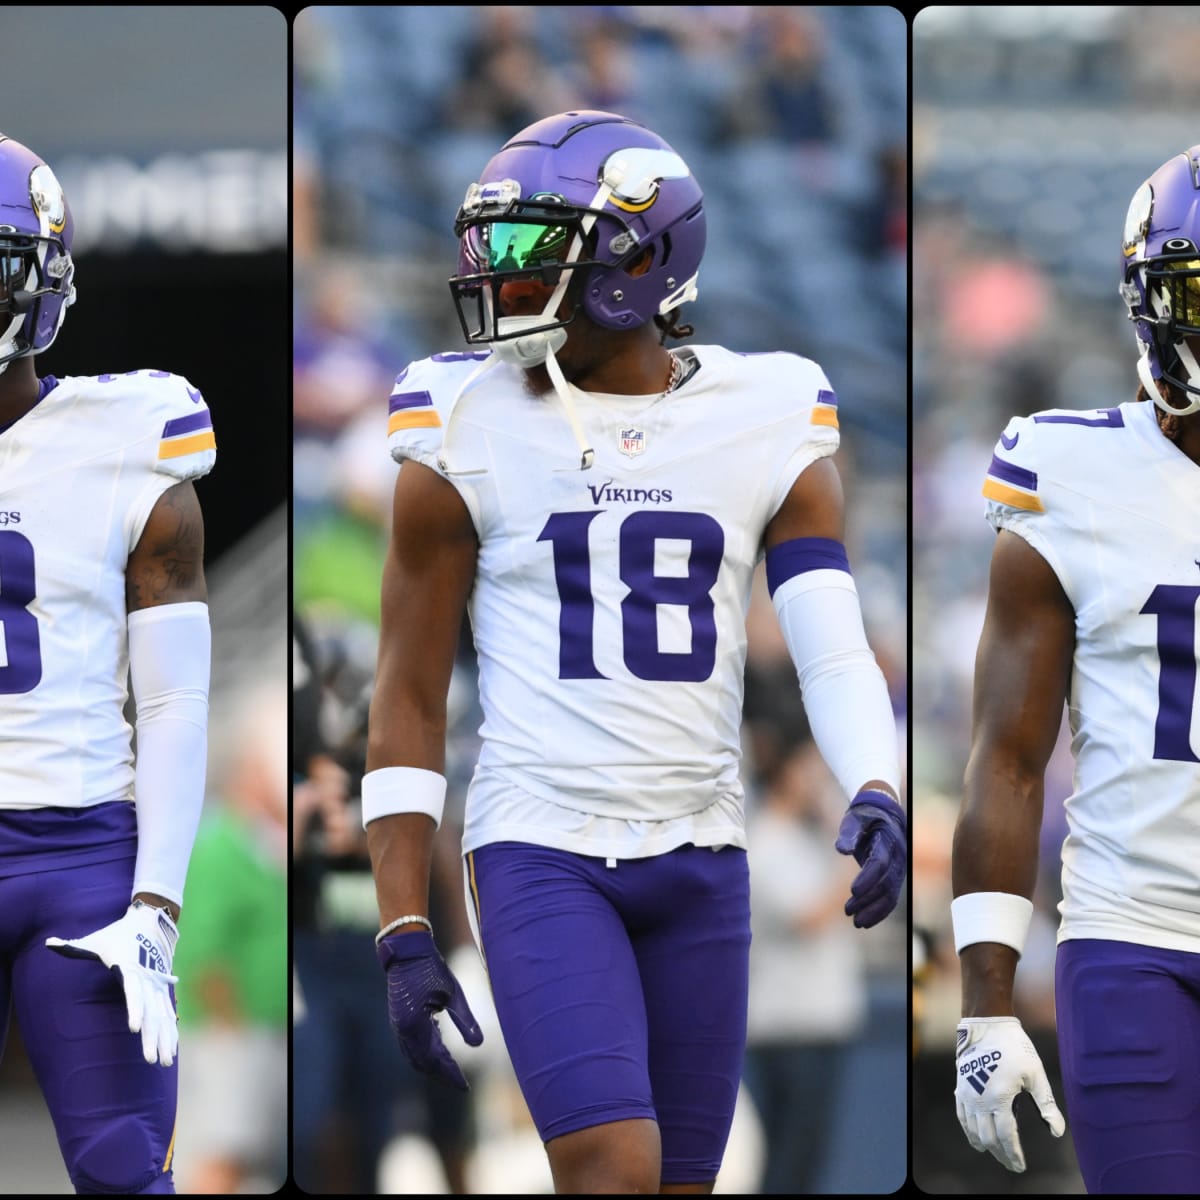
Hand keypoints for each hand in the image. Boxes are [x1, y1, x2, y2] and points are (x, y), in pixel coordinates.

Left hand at [46, 901, 179, 1066]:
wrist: (149, 923)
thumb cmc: (117, 934)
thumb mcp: (96, 939)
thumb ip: (74, 946)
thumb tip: (48, 942)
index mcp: (131, 968)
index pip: (133, 992)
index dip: (135, 1010)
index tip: (134, 1029)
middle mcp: (148, 979)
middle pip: (151, 1012)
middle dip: (152, 1037)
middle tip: (150, 1060)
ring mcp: (158, 986)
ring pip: (163, 1017)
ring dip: (165, 1039)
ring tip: (164, 1062)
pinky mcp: (163, 990)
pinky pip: (168, 1014)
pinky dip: (171, 1032)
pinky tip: (171, 1051)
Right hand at [377, 930, 482, 1089]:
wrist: (406, 952)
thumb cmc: (431, 968)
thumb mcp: (453, 993)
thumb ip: (465, 1020)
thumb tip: (478, 1045)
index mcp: (416, 1025)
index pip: (436, 1059)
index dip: (451, 1074)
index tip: (465, 1086)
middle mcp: (404, 1030)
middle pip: (423, 1064)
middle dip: (442, 1075)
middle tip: (460, 1083)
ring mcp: (398, 1027)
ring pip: (414, 1057)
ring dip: (432, 1067)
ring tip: (451, 1072)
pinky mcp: (398, 1021)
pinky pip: (410, 1046)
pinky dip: (424, 1054)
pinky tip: (439, 1049)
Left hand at [834, 789, 906, 926]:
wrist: (884, 813)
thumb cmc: (866, 816)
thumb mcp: (855, 818)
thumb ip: (849, 832)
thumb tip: (842, 849)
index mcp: (888, 839)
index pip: (880, 862)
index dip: (868, 878)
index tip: (852, 891)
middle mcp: (898, 856)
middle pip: (886, 883)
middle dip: (868, 899)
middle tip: (848, 911)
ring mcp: (899, 868)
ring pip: (890, 894)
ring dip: (874, 910)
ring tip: (856, 922)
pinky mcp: (894, 877)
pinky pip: (890, 897)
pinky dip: (879, 911)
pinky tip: (864, 921)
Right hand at [955, 1016, 1065, 1172]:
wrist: (986, 1025)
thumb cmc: (1015, 1047)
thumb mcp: (1036, 1074)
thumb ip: (1046, 1104)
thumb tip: (1057, 1131)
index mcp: (1000, 1098)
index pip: (1006, 1136)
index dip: (1014, 1154)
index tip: (1020, 1166)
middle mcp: (980, 1099)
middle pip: (989, 1137)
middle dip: (1001, 1154)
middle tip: (1012, 1164)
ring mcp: (967, 1094)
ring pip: (973, 1130)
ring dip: (985, 1145)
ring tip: (996, 1153)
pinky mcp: (960, 1087)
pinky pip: (962, 1117)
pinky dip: (969, 1131)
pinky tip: (976, 1137)